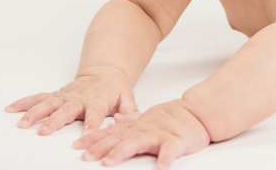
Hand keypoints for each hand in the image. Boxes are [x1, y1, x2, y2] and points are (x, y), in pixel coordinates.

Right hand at [5, 67, 138, 135]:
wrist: (104, 72)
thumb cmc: (115, 90)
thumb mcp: (128, 98)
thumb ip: (131, 111)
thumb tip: (131, 120)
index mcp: (98, 100)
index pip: (96, 112)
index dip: (92, 122)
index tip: (86, 133)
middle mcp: (79, 98)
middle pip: (66, 110)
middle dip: (55, 121)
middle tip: (44, 132)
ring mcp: (65, 96)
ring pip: (47, 104)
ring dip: (34, 113)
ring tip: (22, 124)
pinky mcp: (56, 95)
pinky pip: (38, 98)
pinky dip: (24, 102)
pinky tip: (10, 109)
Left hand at [73, 99, 210, 168]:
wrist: (198, 112)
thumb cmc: (174, 118)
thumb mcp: (149, 118)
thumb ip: (132, 120)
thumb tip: (117, 119)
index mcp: (137, 127)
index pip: (112, 133)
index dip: (94, 139)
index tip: (77, 146)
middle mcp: (144, 130)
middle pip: (119, 139)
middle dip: (101, 147)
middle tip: (86, 157)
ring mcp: (160, 135)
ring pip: (137, 143)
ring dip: (122, 152)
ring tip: (109, 162)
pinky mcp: (176, 141)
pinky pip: (169, 151)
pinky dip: (164, 160)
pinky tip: (160, 169)